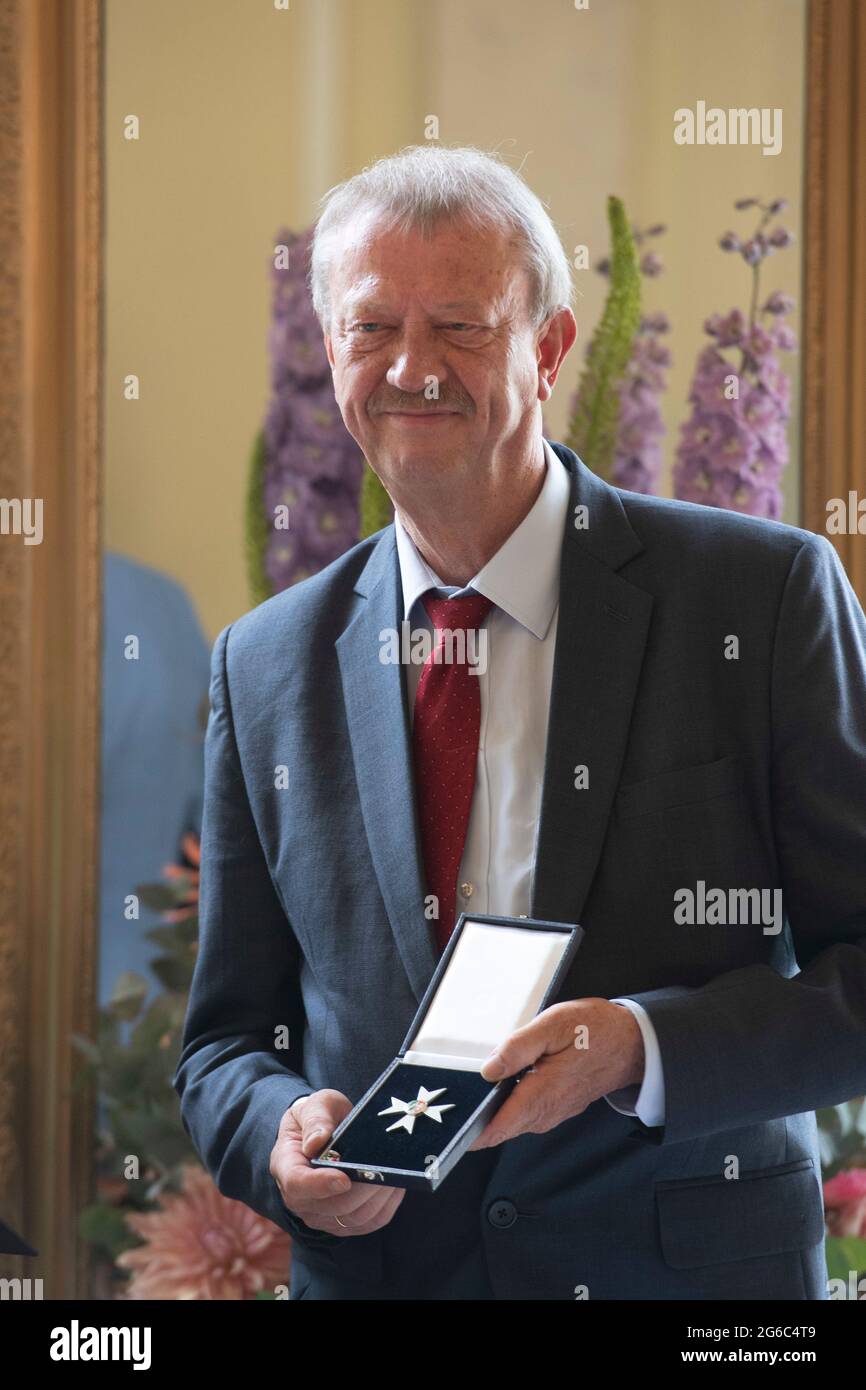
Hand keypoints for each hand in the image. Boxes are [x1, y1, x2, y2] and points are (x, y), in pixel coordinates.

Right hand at [270, 1090, 405, 1235]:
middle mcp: (298, 1198)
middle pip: (332, 1206)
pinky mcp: (342, 1224)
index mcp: (285, 1165)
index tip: (344, 1179)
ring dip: (378, 1197)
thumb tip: (317, 1142)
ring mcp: (320, 1216)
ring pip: (354, 1217)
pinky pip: (369, 1222)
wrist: (326, 1133)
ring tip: (394, 1172)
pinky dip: (387, 1205)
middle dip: (363, 1188)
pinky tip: (395, 1184)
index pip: (297, 1184)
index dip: (321, 1184)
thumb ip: (316, 1119)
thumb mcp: (317, 1104)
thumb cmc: (321, 1116)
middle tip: (385, 1168)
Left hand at [467, 999, 644, 1149]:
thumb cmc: (595, 1031)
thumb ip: (518, 1048)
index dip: (468, 1132)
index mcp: (541, 1095)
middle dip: (474, 1118)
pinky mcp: (556, 1108)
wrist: (631, 1044)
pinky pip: (524, 1113)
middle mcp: (545, 1113)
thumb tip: (487, 1070)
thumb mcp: (554, 1025)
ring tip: (471, 1091)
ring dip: (490, 1111)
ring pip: (510, 1122)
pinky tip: (500, 1085)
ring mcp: (552, 1113)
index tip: (449, 1125)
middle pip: (498, 1129)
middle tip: (452, 1100)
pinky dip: (507, 1105)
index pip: (495, 1129)